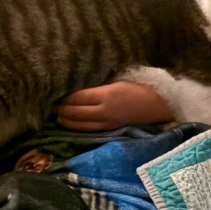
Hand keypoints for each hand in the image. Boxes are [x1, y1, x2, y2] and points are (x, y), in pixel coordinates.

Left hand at [57, 81, 173, 130]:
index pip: (78, 97)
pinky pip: (89, 129)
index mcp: (106, 94)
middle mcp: (104, 110)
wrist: (158, 106)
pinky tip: (71, 124)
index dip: (65, 96)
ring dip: (67, 120)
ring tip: (57, 116)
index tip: (56, 92)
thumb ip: (100, 84)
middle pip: (76, 112)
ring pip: (80, 124)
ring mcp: (107, 122)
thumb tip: (80, 84)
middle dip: (62, 109)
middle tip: (52, 104)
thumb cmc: (140, 88)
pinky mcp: (110, 128)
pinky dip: (78, 126)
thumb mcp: (119, 80)